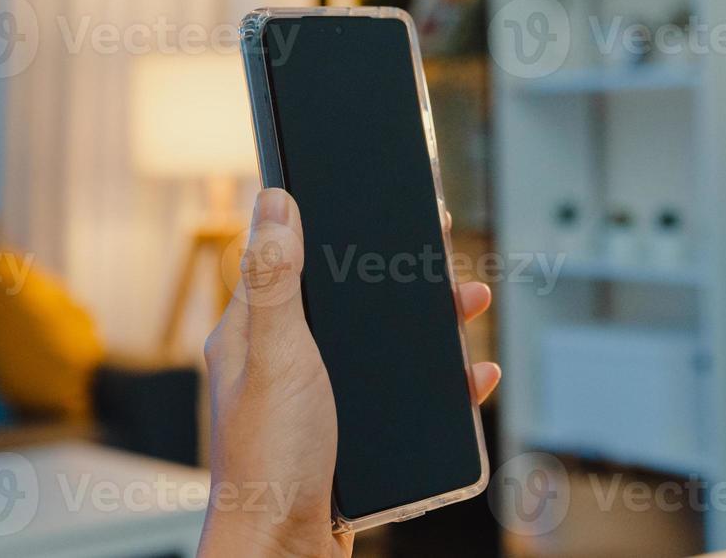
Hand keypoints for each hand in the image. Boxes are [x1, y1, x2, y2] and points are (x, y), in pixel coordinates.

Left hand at [198, 188, 500, 557]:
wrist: (285, 554)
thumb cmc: (270, 463)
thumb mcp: (279, 355)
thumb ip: (277, 279)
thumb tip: (274, 202)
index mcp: (256, 334)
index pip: (296, 259)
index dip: (337, 227)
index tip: (381, 201)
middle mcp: (285, 363)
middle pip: (349, 300)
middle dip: (400, 277)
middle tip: (441, 255)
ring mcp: (319, 401)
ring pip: (381, 347)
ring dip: (428, 326)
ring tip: (467, 305)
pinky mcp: (350, 439)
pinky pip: (402, 398)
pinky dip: (439, 385)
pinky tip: (469, 378)